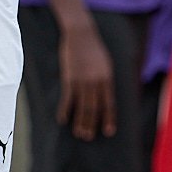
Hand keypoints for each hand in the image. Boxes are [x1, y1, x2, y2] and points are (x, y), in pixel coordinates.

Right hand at [57, 15, 115, 140]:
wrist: (81, 34)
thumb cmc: (94, 48)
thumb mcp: (106, 64)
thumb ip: (105, 80)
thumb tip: (105, 96)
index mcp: (107, 79)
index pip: (109, 104)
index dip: (109, 118)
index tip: (108, 132)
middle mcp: (95, 82)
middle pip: (94, 108)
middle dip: (92, 124)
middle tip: (89, 137)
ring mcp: (82, 81)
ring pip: (82, 106)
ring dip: (80, 121)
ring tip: (79, 133)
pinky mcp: (69, 78)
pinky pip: (67, 98)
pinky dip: (65, 110)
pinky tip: (62, 119)